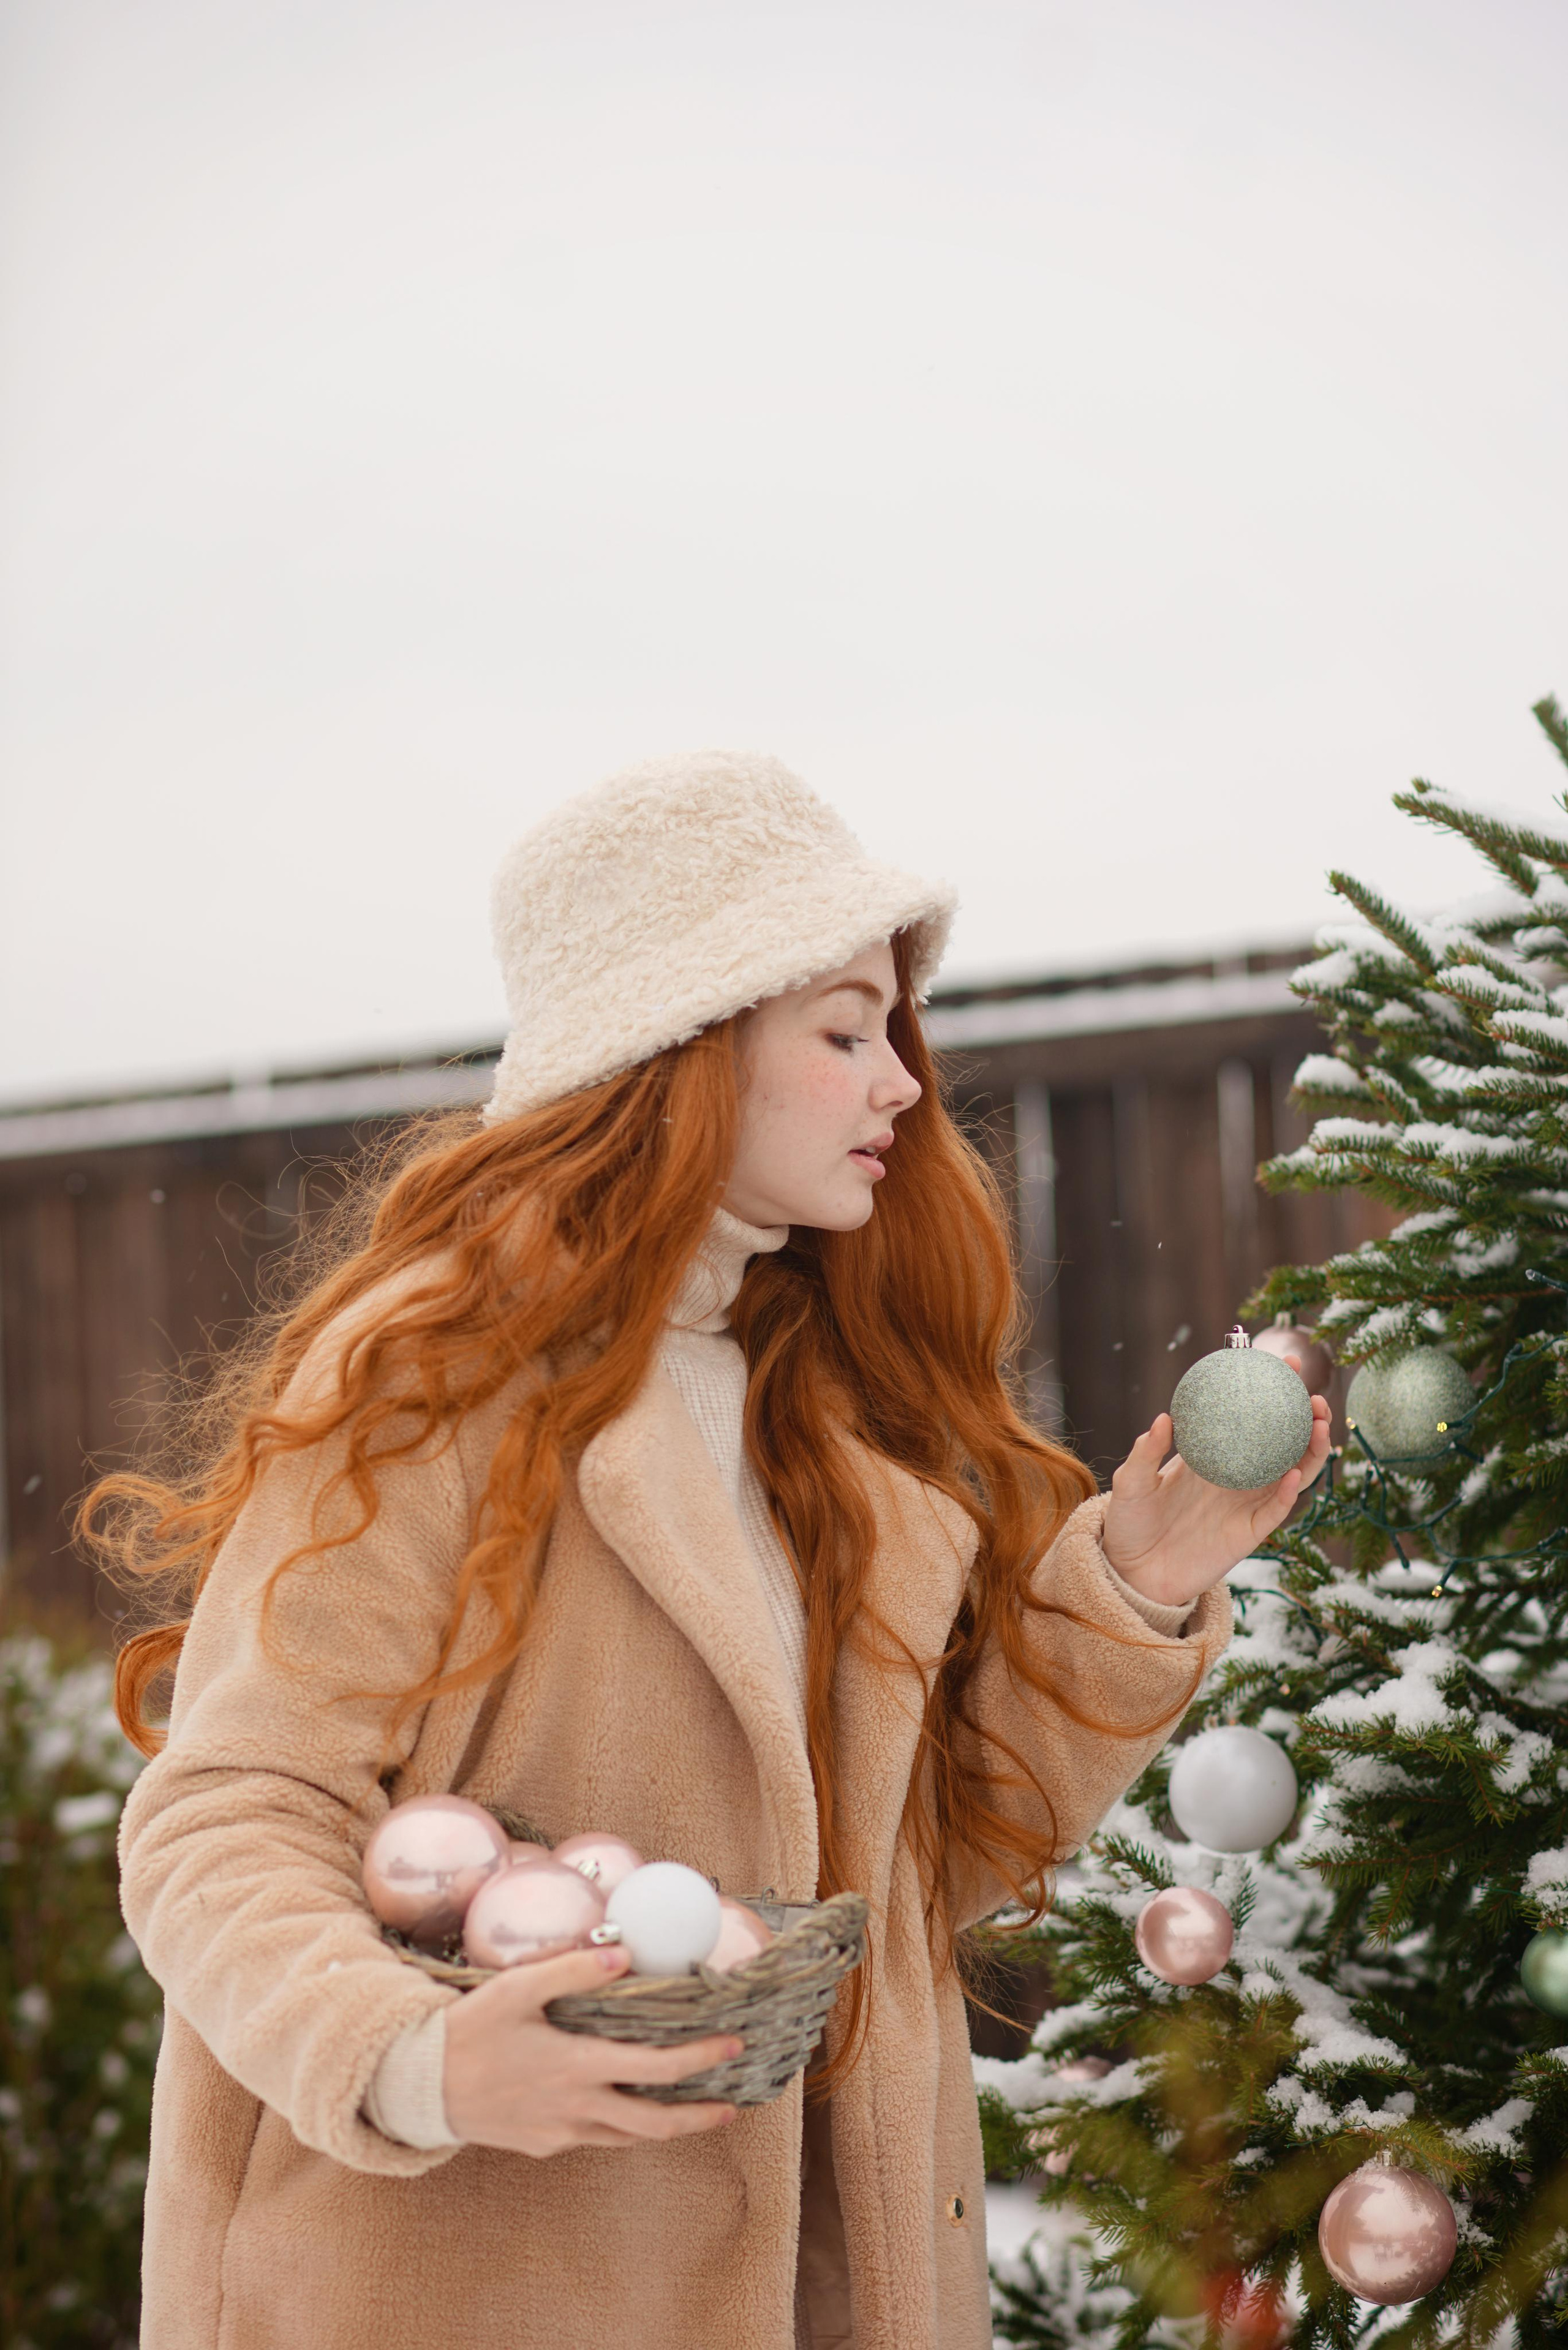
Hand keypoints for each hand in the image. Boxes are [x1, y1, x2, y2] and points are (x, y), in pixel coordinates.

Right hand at [442, 1943, 741, 2154]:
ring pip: (626, 2138)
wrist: (419, 2086)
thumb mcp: (517, 1989)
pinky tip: (625, 2109)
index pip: (655, 2068)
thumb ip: (573, 1969)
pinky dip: (622, 2128)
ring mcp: (559, 2133)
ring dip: (665, 2127)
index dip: (699, 2059)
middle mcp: (576, 2108)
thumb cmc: (468, 2030)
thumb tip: (625, 1954)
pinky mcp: (542, 2145)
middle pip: (654, 2124)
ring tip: (693, 2113)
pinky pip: (593, 2139)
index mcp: (577, 2067)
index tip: (732, 2046)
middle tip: (733, 2105)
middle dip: (699, 2116)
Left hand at [1101, 1374, 1331, 1612]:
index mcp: (1213, 1456)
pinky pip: (1276, 1511)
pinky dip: (1289, 1493)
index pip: (1249, 1418)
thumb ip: (1146, 1451)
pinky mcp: (1248, 1534)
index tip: (1284, 1364)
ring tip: (1319, 1423)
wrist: (1131, 1571)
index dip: (1270, 1392)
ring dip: (1310, 1450)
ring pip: (1292, 1473)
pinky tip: (1296, 1474)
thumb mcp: (1132, 1481)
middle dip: (1305, 1417)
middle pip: (1283, 1442)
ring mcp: (1246, 1504)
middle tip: (1311, 1394)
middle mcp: (1237, 1476)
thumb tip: (1163, 1419)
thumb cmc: (1130, 1522)